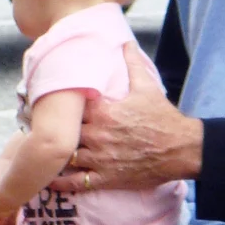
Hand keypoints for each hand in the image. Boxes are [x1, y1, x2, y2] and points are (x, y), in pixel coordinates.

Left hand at [51, 42, 201, 193]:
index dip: (60, 106)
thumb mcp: (147, 87)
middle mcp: (97, 135)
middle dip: (57, 129)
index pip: (69, 107)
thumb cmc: (163, 118)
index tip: (50, 104)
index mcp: (103, 112)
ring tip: (47, 150)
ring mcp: (99, 159)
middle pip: (64, 131)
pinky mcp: (105, 179)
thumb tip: (127, 42)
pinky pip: (76, 182)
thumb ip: (132, 63)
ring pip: (66, 156)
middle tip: (43, 127)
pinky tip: (51, 179)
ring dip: (58, 153)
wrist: (181, 149)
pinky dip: (61, 182)